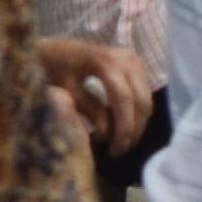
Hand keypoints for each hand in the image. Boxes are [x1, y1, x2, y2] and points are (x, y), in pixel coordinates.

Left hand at [35, 38, 150, 156]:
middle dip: (133, 130)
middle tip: (119, 150)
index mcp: (105, 62)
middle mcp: (126, 58)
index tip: (115, 150)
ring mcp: (133, 60)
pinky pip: (144, 93)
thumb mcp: (67, 92)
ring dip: (137, 123)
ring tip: (121, 142)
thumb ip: (89, 112)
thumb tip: (109, 134)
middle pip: (141, 100)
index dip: (123, 127)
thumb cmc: (55, 70)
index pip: (124, 99)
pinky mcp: (136, 65)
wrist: (55, 50)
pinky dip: (136, 113)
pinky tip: (123, 126)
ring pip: (146, 99)